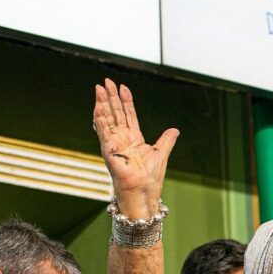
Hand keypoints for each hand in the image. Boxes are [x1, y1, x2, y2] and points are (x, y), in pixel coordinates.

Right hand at [93, 78, 178, 217]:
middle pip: (116, 113)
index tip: (122, 87)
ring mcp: (114, 144)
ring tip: (99, 88)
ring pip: (107, 119)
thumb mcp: (161, 153)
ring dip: (102, 104)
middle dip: (111, 97)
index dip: (126, 101)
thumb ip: (167, 140)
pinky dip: (100, 119)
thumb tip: (175, 130)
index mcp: (134, 139)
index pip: (128, 115)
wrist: (144, 192)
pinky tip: (97, 107)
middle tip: (106, 81)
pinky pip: (103, 132)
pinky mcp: (108, 151)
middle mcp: (122, 140)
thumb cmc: (150, 178)